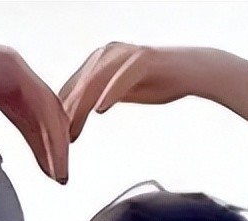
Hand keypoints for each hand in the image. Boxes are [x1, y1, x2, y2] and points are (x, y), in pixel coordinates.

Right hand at [0, 22, 68, 182]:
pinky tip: (53, 153)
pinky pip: (40, 103)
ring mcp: (14, 66)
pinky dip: (50, 130)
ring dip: (56, 143)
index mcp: (1, 80)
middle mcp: (12, 71)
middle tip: (60, 177)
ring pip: (48, 108)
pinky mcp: (11, 67)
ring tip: (58, 173)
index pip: (30, 117)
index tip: (48, 171)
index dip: (41, 146)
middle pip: (44, 113)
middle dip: (54, 147)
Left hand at [59, 43, 202, 141]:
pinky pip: (122, 77)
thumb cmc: (158, 81)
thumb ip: (100, 98)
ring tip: (73, 130)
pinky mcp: (142, 58)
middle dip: (67, 115)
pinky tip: (100, 110)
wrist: (192, 71)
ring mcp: (125, 54)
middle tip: (59, 141)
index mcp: (99, 59)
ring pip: (95, 82)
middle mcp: (108, 52)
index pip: (72, 87)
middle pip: (79, 86)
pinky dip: (110, 93)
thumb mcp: (122, 93)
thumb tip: (76, 115)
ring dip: (82, 108)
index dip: (62, 113)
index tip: (54, 138)